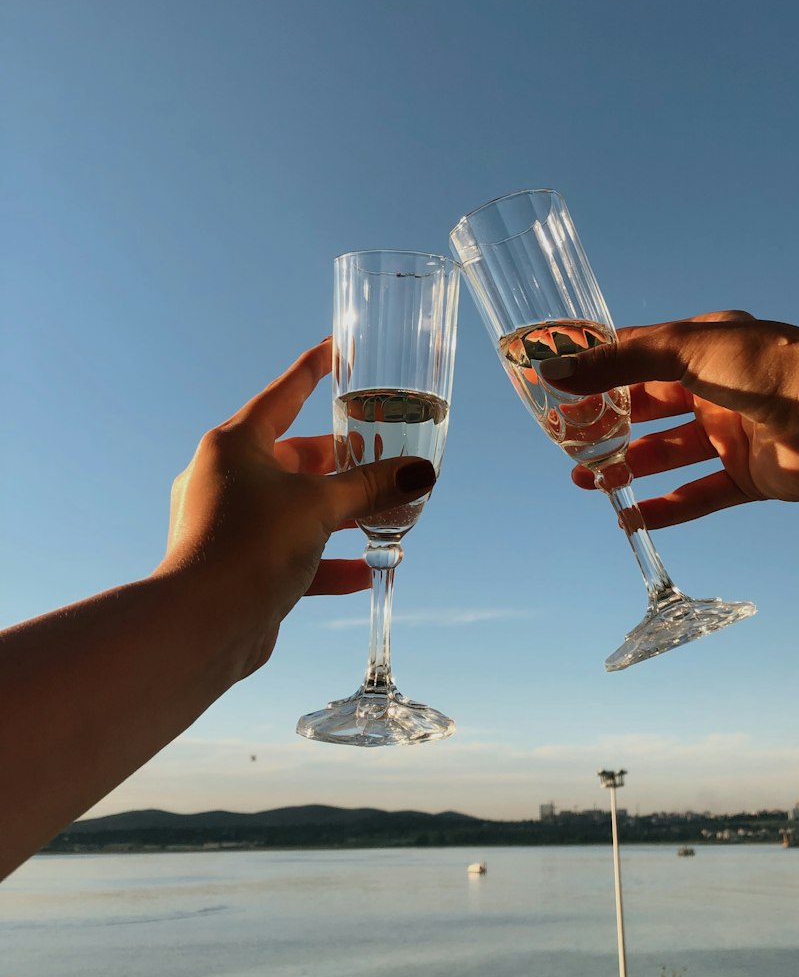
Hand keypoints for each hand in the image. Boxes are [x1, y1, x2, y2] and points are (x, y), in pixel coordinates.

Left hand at [157, 339, 436, 675]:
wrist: (199, 626)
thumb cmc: (251, 546)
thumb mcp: (320, 507)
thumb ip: (372, 486)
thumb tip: (421, 471)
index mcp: (235, 444)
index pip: (285, 392)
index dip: (315, 368)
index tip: (338, 349)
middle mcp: (226, 477)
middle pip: (295, 456)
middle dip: (342, 460)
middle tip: (385, 453)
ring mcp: (228, 523)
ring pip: (295, 507)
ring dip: (339, 513)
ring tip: (385, 513)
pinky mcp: (236, 566)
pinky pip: (289, 553)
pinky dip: (325, 559)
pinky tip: (365, 571)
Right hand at [540, 311, 798, 527]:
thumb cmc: (762, 365)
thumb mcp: (681, 349)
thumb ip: (617, 363)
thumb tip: (550, 370)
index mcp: (703, 348)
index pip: (637, 357)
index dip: (597, 373)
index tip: (555, 390)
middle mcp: (716, 389)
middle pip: (649, 410)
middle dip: (607, 425)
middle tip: (566, 442)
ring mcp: (733, 434)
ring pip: (668, 454)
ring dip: (628, 466)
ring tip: (586, 479)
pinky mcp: (750, 476)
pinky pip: (700, 495)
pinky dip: (666, 507)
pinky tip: (631, 517)